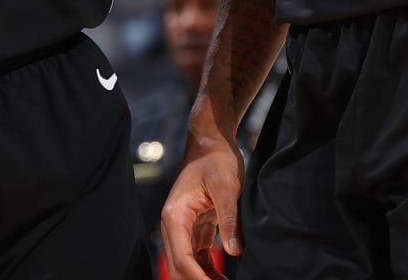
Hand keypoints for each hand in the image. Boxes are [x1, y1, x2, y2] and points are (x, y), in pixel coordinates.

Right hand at [160, 133, 245, 279]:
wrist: (211, 141)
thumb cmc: (216, 159)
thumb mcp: (226, 187)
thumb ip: (228, 220)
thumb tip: (233, 251)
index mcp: (175, 215)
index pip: (183, 258)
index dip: (199, 279)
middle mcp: (174, 225)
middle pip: (180, 267)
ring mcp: (182, 228)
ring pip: (187, 265)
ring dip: (203, 279)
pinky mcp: (194, 228)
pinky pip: (197, 257)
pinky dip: (207, 271)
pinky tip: (222, 279)